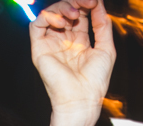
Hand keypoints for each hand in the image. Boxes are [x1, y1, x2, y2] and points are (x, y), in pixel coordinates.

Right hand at [31, 0, 114, 125]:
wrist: (81, 99)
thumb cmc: (95, 81)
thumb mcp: (106, 48)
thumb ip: (103, 25)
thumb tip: (100, 5)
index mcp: (79, 41)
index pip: (79, 14)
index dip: (86, 4)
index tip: (95, 2)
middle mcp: (64, 41)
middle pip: (65, 11)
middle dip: (75, 2)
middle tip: (88, 2)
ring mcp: (51, 44)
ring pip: (50, 14)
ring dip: (63, 7)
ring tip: (74, 14)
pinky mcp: (39, 49)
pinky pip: (36, 25)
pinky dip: (48, 17)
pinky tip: (61, 21)